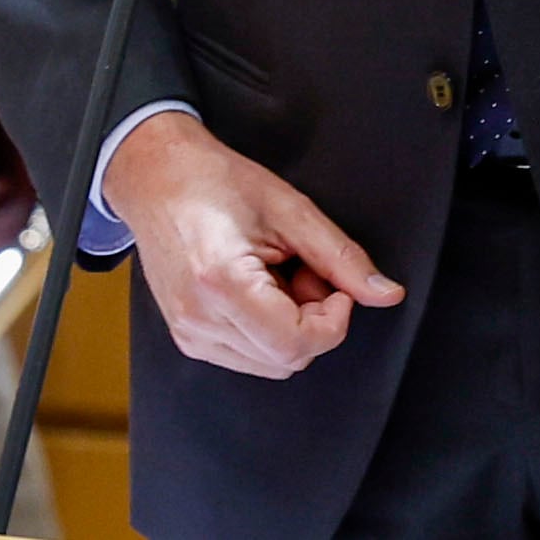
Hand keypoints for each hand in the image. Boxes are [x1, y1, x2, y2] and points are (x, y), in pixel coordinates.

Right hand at [102, 110, 403, 378]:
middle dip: (313, 320)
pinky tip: (256, 288)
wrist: (153, 175)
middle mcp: (199, 319)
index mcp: (222, 283)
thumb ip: (341, 256)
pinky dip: (266, 330)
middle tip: (302, 269)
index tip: (333, 283)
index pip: (297, 344)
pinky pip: (247, 356)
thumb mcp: (288, 207)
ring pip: (271, 364)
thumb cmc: (213, 180)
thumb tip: (386, 294)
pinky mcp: (187, 337)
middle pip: (288, 359)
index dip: (333, 319)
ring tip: (275, 275)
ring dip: (290, 327)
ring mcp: (189, 333)